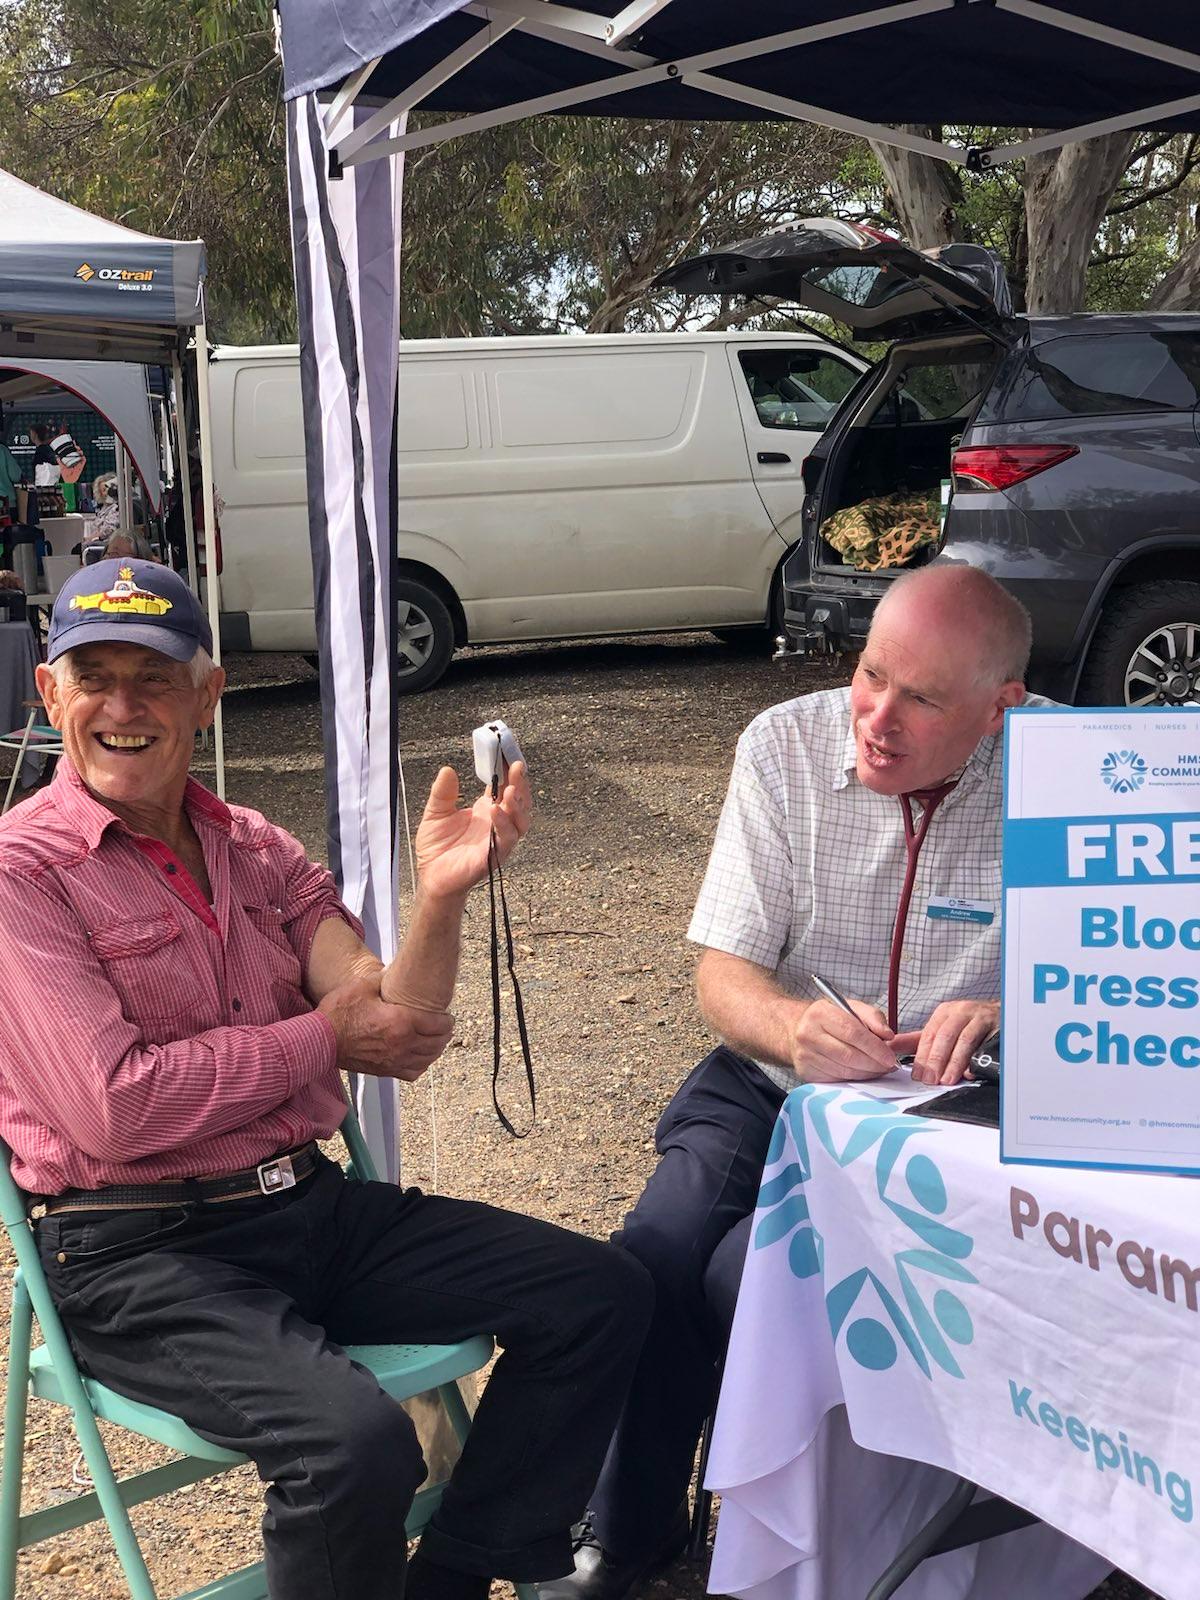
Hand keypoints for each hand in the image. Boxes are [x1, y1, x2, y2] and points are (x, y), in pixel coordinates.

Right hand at [318, 974, 453, 1080]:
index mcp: (400, 1022)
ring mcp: (394, 1060)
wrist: (320, 1041)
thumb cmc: (338, 1013)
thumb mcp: (362, 986)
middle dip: (445, 1033)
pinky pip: (413, 1072)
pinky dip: (421, 1064)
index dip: (447, 1019)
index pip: (438, 1025)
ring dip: (436, 1049)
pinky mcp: (385, 1071)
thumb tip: (396, 972)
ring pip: (428, 1059)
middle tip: (444, 1024)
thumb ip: (384, 979)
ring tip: (436, 1039)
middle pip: (437, 1043)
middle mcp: (401, 1044)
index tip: (447, 1015)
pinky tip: (420, 1055)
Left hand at [414, 762, 531, 900]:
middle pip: (519, 802)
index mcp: (487, 810)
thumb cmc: (437, 847)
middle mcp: (498, 824)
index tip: (507, 753)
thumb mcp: (436, 812)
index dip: (508, 771)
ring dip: (518, 805)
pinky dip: (503, 825)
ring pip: (520, 822)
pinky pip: (506, 840)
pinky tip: (495, 812)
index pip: (504, 787)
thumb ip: (443, 793)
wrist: (431, 876)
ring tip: (509, 790)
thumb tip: (447, 769)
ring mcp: (498, 840)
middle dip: (520, 784)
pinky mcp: (494, 857)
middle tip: (516, 766)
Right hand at [790, 997, 897, 1082]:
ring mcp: (805, 1055)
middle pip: (849, 1055)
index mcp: (820, 1013)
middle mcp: (808, 1034)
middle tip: (889, 1065)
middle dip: (874, 1064)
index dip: (875, 1047)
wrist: (797, 1029)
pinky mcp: (806, 1072)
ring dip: (867, 1073)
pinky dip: (854, 1079)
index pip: (853, 1032)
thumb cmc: (829, 1019)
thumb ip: (873, 1017)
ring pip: (844, 1071)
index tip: (890, 1056)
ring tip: (879, 1068)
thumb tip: (888, 1035)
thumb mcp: (851, 1008)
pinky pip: (837, 1080)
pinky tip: (862, 1072)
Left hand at [892, 1000, 999, 1086]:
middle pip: (945, 1036)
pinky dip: (978, 1059)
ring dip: (955, 1062)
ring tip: (947, 1080)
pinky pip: (986, 1044)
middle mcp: (961, 1012)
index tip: (917, 1075)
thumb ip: (915, 1041)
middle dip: (936, 1060)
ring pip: (965, 1040)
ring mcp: (980, 1018)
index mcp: (944, 1013)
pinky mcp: (996, 1027)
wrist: (999, 1017)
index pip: (929, 1035)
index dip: (922, 1056)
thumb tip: (888, 1047)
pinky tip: (971, 1072)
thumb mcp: (940, 1030)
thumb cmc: (966, 1026)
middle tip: (930, 1080)